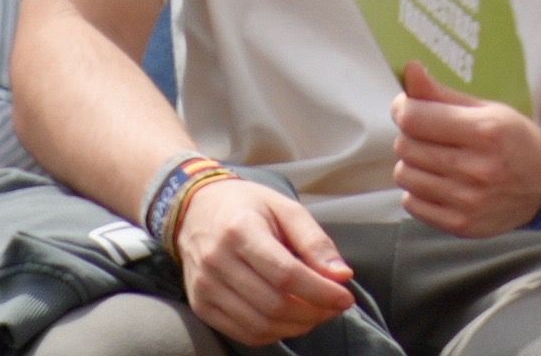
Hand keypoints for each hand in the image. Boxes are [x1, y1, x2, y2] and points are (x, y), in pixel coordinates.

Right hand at [173, 176, 359, 342]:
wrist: (195, 210)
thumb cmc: (247, 207)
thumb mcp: (285, 208)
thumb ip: (314, 241)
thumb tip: (341, 276)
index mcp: (240, 230)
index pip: (286, 274)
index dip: (320, 292)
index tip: (345, 297)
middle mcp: (217, 261)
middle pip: (274, 304)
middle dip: (313, 312)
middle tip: (334, 307)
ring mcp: (205, 287)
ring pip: (259, 324)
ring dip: (296, 326)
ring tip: (316, 314)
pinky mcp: (201, 306)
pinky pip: (242, 333)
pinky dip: (273, 333)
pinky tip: (290, 321)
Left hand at [390, 65, 540, 236]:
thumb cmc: (514, 140)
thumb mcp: (487, 109)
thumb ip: (443, 93)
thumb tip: (408, 70)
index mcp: (485, 131)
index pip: (415, 118)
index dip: (403, 108)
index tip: (407, 106)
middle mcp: (476, 169)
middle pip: (406, 146)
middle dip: (410, 135)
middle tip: (428, 133)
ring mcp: (467, 201)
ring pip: (404, 175)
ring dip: (413, 163)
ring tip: (435, 159)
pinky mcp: (460, 225)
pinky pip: (412, 203)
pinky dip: (417, 191)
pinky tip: (439, 182)